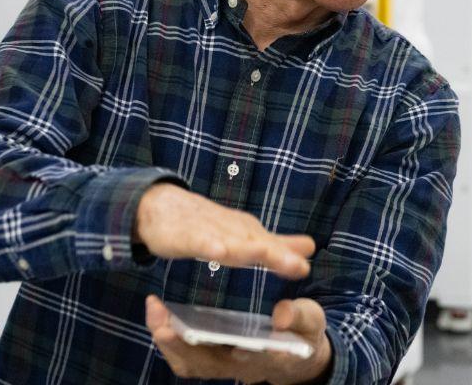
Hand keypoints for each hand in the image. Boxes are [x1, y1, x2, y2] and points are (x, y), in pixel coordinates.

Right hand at [132, 183, 314, 277]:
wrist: (159, 206)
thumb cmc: (205, 225)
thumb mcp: (244, 236)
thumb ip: (276, 245)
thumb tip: (311, 248)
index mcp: (245, 231)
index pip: (270, 245)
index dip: (287, 256)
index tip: (306, 266)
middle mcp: (230, 229)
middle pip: (255, 243)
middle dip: (277, 254)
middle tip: (299, 266)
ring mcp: (207, 231)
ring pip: (229, 242)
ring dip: (246, 249)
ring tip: (264, 255)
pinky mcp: (183, 236)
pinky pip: (196, 242)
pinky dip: (207, 245)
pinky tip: (217, 252)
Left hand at [146, 295, 332, 384]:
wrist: (298, 354)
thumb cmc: (304, 333)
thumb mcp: (311, 320)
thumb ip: (299, 316)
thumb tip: (281, 315)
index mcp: (271, 359)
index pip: (252, 361)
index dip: (236, 354)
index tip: (229, 344)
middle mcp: (241, 368)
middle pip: (206, 365)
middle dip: (182, 345)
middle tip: (164, 323)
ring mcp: (224, 366)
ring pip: (190, 363)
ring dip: (169, 342)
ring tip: (155, 310)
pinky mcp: (213, 360)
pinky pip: (185, 357)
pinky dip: (169, 339)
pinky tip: (160, 315)